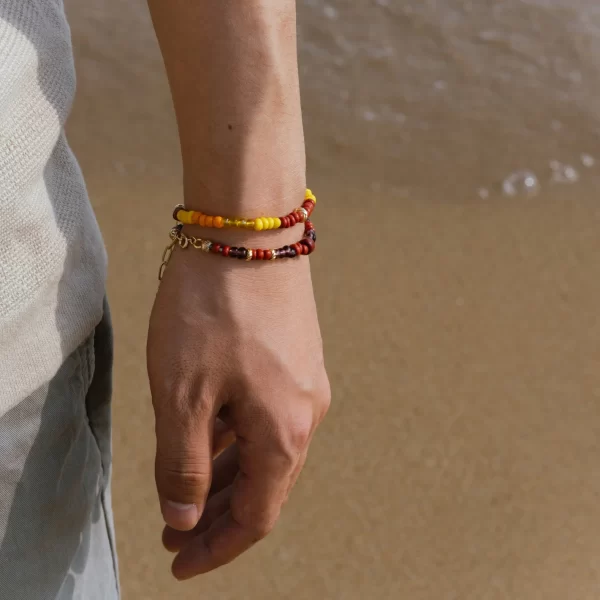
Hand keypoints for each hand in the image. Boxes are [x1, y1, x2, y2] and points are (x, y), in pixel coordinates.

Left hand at [147, 245, 329, 579]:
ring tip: (183, 489)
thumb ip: (183, 461)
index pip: (255, 516)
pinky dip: (235, 438)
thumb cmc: (212, 309)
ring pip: (264, 450)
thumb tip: (184, 513)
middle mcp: (306, 413)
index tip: (177, 561)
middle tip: (173, 530)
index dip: (215, 546)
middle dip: (216, 514)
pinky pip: (266, 416)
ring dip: (225, 476)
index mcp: (285, 432)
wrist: (250, 229)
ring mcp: (303, 382)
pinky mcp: (294, 357)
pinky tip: (209, 435)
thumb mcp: (183, 393)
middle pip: (264, 486)